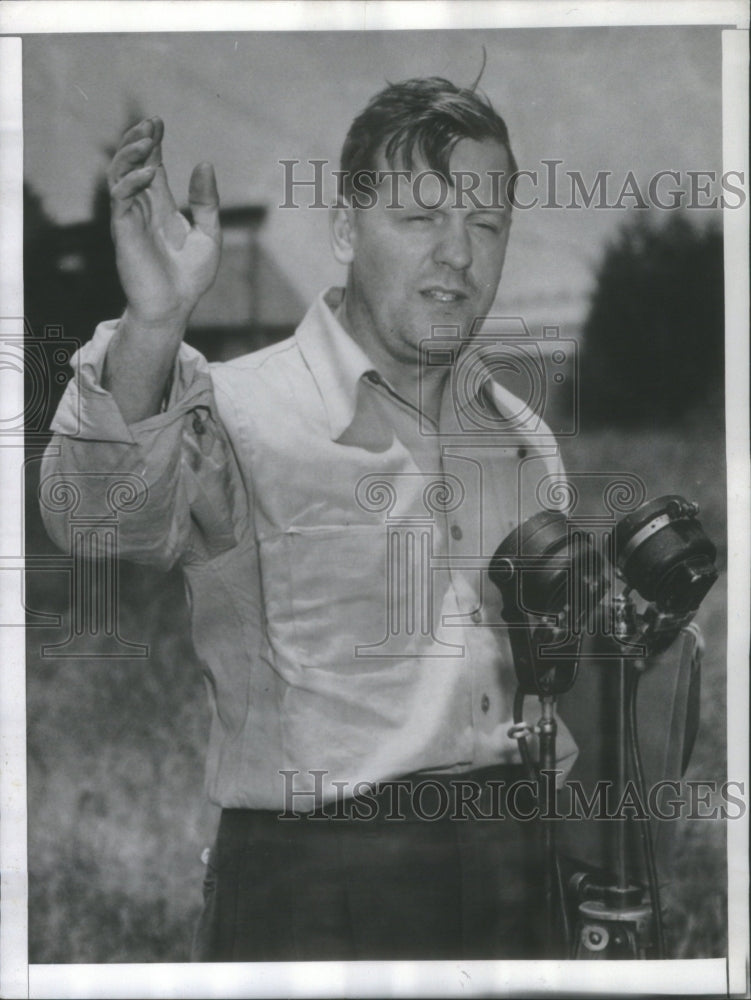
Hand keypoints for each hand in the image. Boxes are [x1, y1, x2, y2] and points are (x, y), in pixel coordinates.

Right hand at [107, 116, 220, 326]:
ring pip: (118, 175)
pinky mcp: (123, 231)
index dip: (151, 142)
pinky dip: (132, 182)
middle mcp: (142, 207)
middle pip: (130, 163)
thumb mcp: (209, 234)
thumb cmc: (190, 277)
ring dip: (130, 154)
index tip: (159, 121)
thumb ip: (206, 202)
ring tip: (147, 140)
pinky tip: (149, 173)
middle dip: (137, 140)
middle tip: (151, 123)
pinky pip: (120, 199)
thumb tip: (204, 163)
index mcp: (160, 206)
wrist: (175, 307)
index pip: (150, 164)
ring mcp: (130, 218)